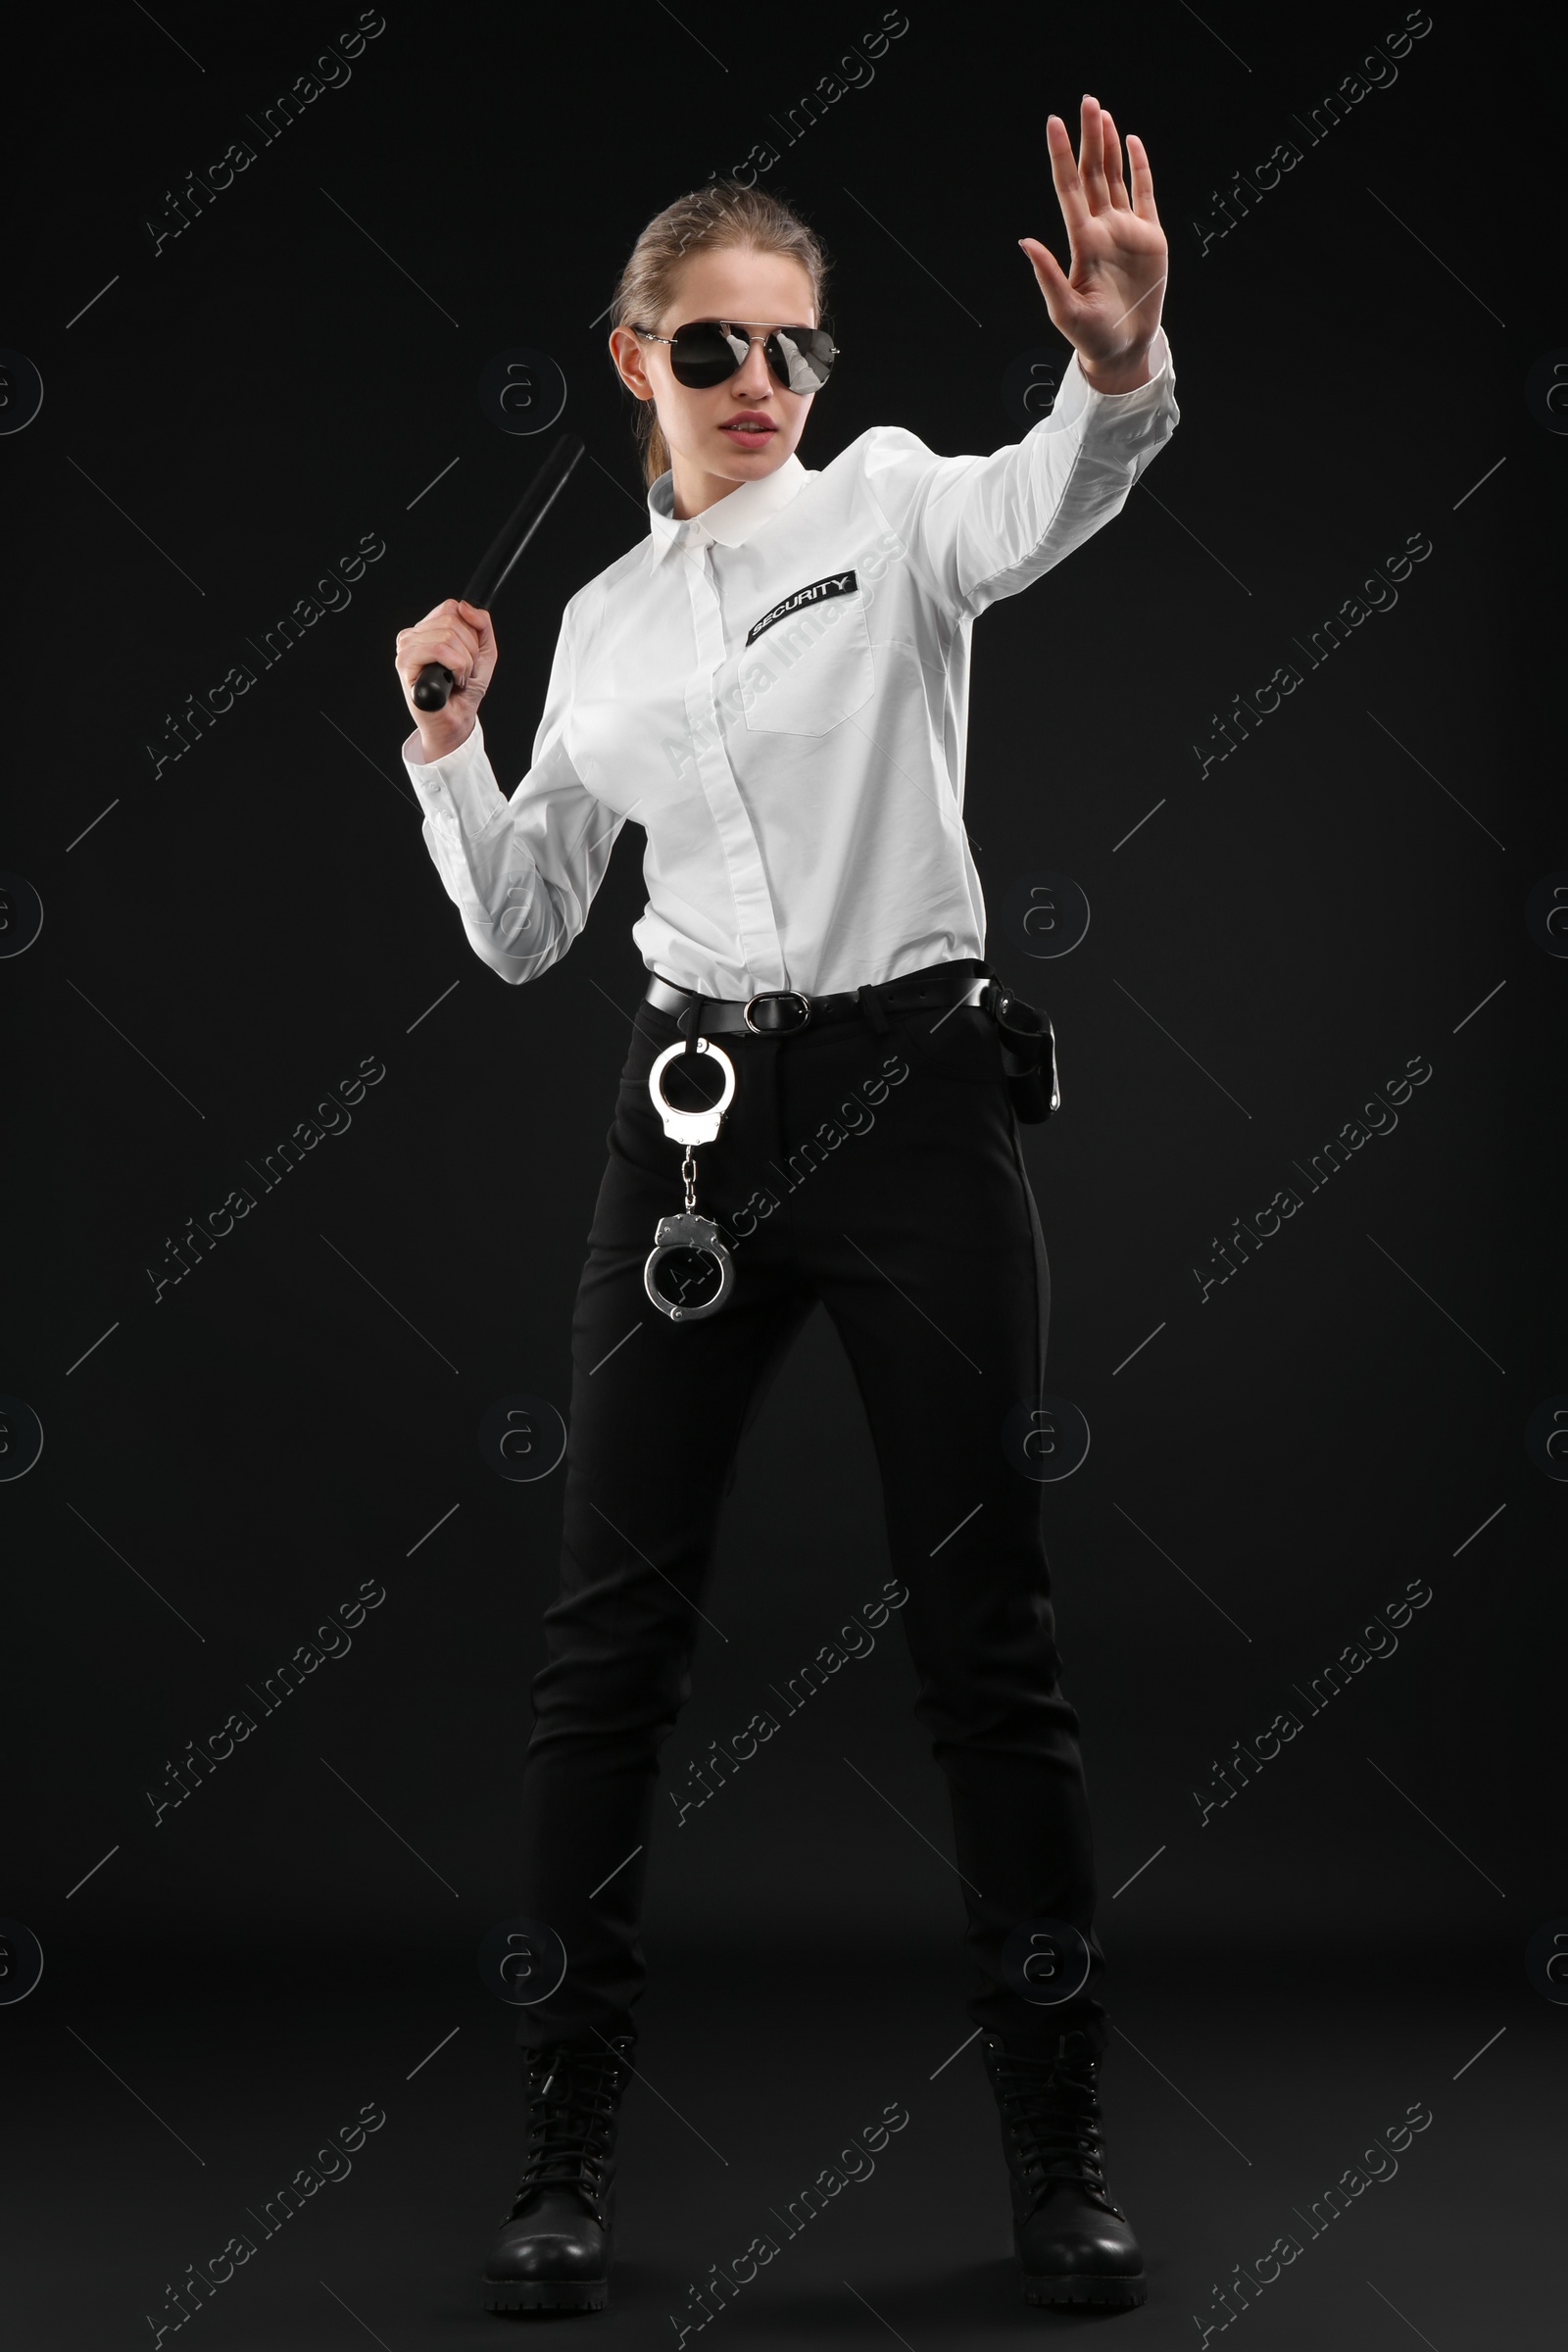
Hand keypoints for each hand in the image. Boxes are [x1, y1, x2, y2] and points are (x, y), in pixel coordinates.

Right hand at [394, 598, 496, 757]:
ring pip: (447, 636)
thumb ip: (481, 625)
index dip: (470, 633)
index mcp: (427, 629)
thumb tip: (464, 605)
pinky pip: (439, 650)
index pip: (451, 608)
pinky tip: (451, 682)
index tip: (469, 655)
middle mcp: (413, 636)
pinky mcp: (404, 663)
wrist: (456, 721)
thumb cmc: (464, 691)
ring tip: (457, 678)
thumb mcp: (484, 652)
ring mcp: (406, 648)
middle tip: (464, 672)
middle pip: (452, 622)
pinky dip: (456, 668)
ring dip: (464, 663)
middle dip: (470, 651)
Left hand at [1019, 95, 1167, 393]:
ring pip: (1115, 177)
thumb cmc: (1090, 335)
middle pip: (1093, 173)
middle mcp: (1102, 229)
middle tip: (1086, 102)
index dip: (1060, 156)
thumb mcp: (1065, 310)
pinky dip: (1139, 168)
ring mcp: (1125, 231)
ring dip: (1109, 145)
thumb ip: (1048, 275)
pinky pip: (1144, 194)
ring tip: (1102, 114)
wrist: (1122, 349)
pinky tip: (1131, 142)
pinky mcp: (1150, 237)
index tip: (1053, 124)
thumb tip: (1024, 242)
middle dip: (1089, 138)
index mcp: (1081, 242)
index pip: (1068, 189)